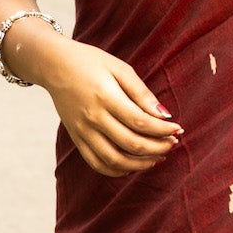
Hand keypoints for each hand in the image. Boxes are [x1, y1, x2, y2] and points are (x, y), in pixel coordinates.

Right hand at [25, 31, 182, 176]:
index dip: (163, 130)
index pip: (141, 123)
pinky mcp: (76, 138)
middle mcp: (93, 118)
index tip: (178, 129)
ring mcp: (82, 131)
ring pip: (115, 160)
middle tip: (172, 143)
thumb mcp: (120, 68)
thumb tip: (164, 114)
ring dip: (141, 164)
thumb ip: (142, 93)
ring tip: (157, 157)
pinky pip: (97, 163)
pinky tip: (133, 164)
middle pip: (131, 144)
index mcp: (106, 97)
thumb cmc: (91, 63)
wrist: (54, 65)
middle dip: (158, 148)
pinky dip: (117, 169)